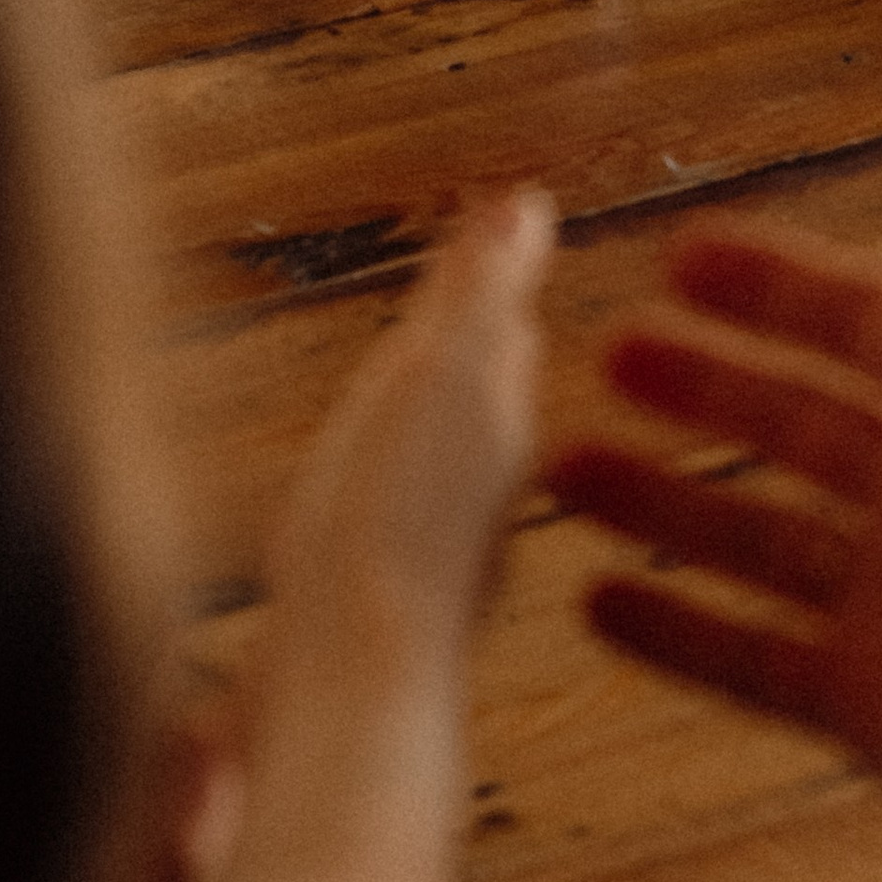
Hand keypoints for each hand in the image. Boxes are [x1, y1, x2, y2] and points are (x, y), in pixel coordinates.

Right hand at [267, 188, 555, 684]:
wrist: (351, 678)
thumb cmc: (388, 521)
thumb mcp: (439, 373)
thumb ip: (478, 294)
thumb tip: (530, 203)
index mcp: (495, 411)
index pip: (499, 324)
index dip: (490, 274)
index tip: (504, 225)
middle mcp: (483, 480)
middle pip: (481, 386)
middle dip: (473, 336)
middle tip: (469, 284)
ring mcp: (440, 546)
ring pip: (446, 454)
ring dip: (432, 409)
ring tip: (411, 377)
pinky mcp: (391, 602)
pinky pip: (397, 514)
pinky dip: (388, 479)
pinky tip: (363, 498)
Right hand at [553, 99, 881, 839]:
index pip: (854, 320)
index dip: (769, 286)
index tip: (677, 258)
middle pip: (794, 422)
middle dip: (702, 385)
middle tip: (604, 354)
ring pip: (753, 535)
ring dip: (660, 501)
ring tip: (562, 470)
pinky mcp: (870, 699)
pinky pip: (749, 658)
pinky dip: (673, 632)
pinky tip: (593, 602)